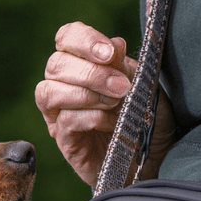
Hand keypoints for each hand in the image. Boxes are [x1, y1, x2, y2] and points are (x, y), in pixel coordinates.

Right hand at [35, 21, 174, 186]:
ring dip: (86, 93)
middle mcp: (63, 88)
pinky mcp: (65, 141)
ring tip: (116, 103)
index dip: (84, 40)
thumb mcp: (142, 87)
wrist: (151, 161)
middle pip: (55, 64)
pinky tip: (112, 122)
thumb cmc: (146, 121)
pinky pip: (65, 121)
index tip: (111, 52)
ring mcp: (59, 116)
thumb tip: (115, 43)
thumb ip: (125, 66)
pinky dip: (91, 117)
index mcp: (81, 65)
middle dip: (91, 72)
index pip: (67, 38)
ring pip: (49, 92)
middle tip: (122, 86)